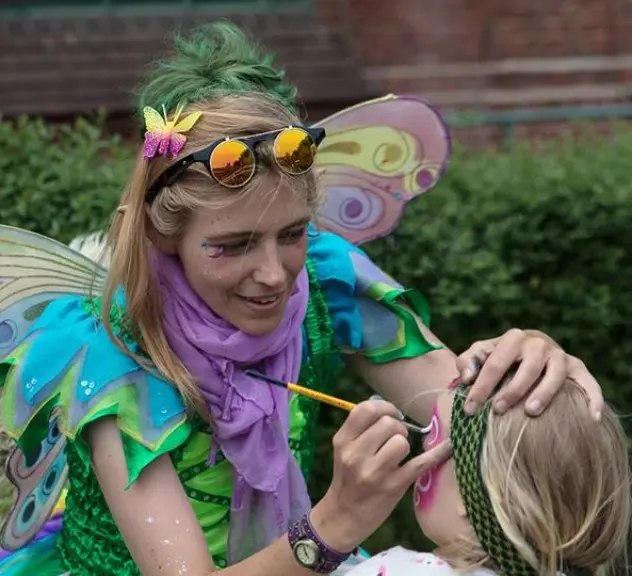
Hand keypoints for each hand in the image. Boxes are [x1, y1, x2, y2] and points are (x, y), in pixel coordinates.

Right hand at [310, 400, 451, 551]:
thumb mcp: (344, 450)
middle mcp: (356, 455)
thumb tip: (391, 409)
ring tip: (399, 454)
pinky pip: (420, 463)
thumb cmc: (348, 478)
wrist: (344, 517)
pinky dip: (437, 454)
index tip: (392, 414)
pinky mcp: (393, 487)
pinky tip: (448, 447)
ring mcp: (374, 472)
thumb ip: (362, 428)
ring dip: (404, 444)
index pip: (366, 409)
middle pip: (388, 424)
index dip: (384, 407)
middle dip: (398, 427)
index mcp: (342, 441)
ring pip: (402, 441)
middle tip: (395, 438)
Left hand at [456, 328, 603, 419]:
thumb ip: (468, 362)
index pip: (495, 363)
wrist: (528, 349)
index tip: (469, 409)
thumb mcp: (480, 354)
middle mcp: (539, 343)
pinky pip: (588, 382)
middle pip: (527, 367)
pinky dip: (593, 398)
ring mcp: (560, 355)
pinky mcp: (578, 367)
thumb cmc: (499, 357)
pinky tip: (591, 417)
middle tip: (497, 410)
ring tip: (531, 412)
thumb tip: (466, 378)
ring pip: (555, 373)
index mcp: (513, 338)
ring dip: (544, 393)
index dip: (480, 387)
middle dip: (511, 390)